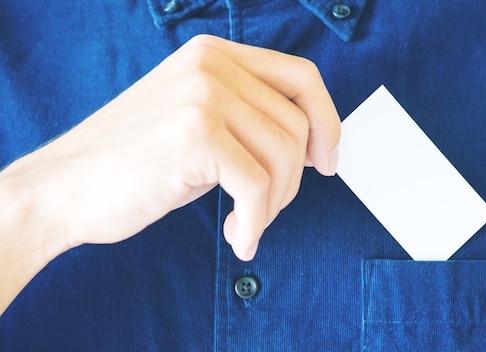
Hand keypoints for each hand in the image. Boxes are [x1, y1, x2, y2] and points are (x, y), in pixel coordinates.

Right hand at [2, 34, 339, 260]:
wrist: (62, 188)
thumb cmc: (134, 163)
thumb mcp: (197, 121)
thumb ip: (248, 116)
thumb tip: (313, 140)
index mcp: (214, 54)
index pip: (302, 77)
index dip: (327, 121)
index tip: (328, 161)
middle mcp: (211, 65)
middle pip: (296, 125)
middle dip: (293, 180)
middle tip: (268, 209)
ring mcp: (201, 96)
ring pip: (284, 156)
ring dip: (274, 204)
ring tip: (248, 224)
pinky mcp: (193, 136)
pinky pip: (258, 187)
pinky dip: (257, 222)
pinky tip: (239, 238)